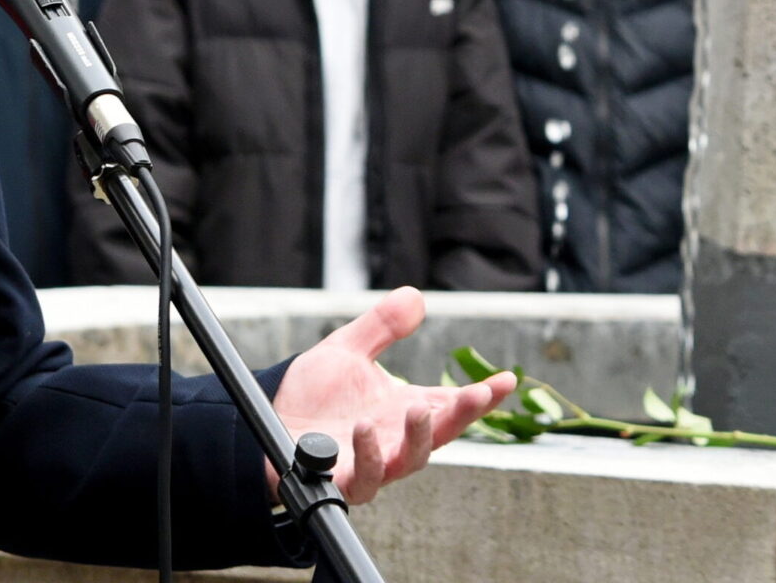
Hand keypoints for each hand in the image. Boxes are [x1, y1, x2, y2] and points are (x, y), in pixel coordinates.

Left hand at [268, 286, 513, 503]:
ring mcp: (372, 462)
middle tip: (479, 394)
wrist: (269, 418)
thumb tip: (415, 296)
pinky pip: (366, 478)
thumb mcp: (347, 350)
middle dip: (464, 415)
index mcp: (403, 409)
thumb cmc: (312, 392)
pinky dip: (369, 456)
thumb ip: (381, 327)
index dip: (482, 396)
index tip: (506, 380)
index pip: (452, 404)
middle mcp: (394, 438)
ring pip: (410, 460)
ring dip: (419, 437)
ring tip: (417, 409)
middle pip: (441, 433)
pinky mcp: (343, 479)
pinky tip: (363, 429)